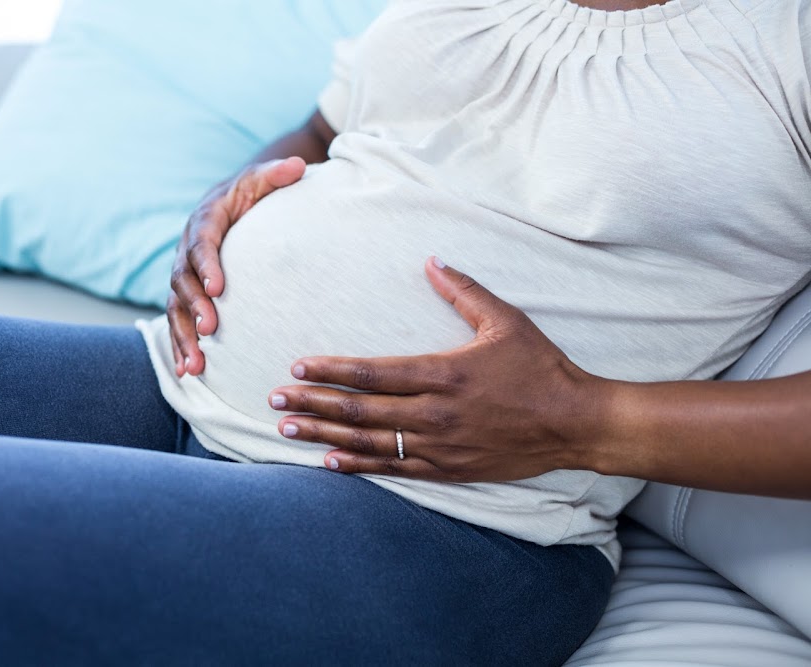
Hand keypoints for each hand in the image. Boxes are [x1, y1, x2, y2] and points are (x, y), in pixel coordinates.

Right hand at [168, 157, 305, 376]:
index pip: (202, 243)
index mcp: (205, 221)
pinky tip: (188, 371)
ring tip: (195, 366)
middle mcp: (187, 249)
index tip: (218, 288)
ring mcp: (184, 274)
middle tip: (210, 329)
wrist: (229, 203)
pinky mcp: (187, 295)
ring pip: (175, 308)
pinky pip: (178, 322)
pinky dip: (180, 346)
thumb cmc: (250, 194)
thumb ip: (276, 175)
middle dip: (194, 306)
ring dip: (183, 337)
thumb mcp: (262, 180)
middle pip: (182, 280)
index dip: (206, 265)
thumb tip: (297, 166)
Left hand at [268, 257, 607, 481]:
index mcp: (443, 372)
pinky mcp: (449, 469)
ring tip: (287, 430)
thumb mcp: (505, 320)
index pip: (371, 372)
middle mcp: (434, 412)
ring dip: (324, 436)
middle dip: (312, 403)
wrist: (575, 422)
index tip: (297, 367)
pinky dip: (359, 465)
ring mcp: (440, 445)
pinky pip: (395, 468)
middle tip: (274, 400)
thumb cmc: (540, 367)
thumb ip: (463, 291)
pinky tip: (330, 463)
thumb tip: (432, 259)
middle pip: (359, 409)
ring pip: (369, 441)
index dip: (330, 370)